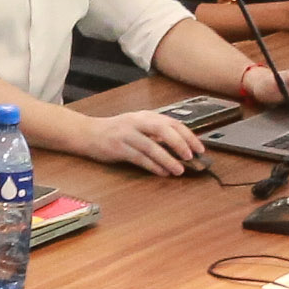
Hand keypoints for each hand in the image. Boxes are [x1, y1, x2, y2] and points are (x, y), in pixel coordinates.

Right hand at [76, 109, 208, 175]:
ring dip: (167, 159)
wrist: (88, 133)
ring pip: (152, 146)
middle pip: (164, 130)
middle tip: (191, 157)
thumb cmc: (116, 131)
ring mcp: (126, 134)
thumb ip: (156, 133)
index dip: (188, 135)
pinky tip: (162, 172)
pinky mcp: (118, 148)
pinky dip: (153, 166)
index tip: (199, 148)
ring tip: (179, 170)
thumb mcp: (138, 126)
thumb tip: (180, 147)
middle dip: (180, 144)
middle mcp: (137, 122)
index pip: (172, 123)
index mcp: (145, 115)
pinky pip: (139, 158)